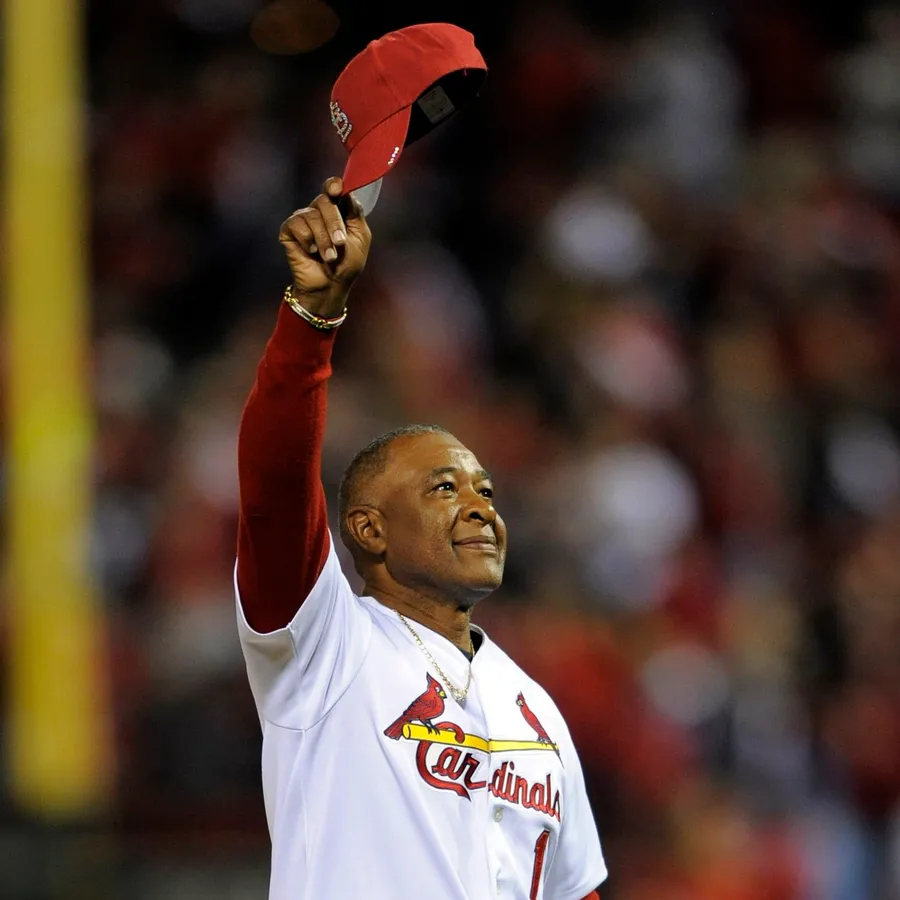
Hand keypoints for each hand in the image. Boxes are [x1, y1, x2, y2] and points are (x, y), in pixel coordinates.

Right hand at [278, 177, 371, 315]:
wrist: (330, 286)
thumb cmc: (347, 264)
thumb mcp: (360, 237)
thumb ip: (355, 212)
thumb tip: (346, 191)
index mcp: (338, 210)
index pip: (333, 188)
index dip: (334, 186)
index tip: (337, 190)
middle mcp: (319, 211)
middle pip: (324, 200)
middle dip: (334, 223)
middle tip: (340, 243)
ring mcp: (303, 220)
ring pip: (312, 215)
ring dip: (323, 239)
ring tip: (329, 257)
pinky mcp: (289, 231)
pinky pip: (297, 225)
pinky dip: (307, 240)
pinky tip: (311, 252)